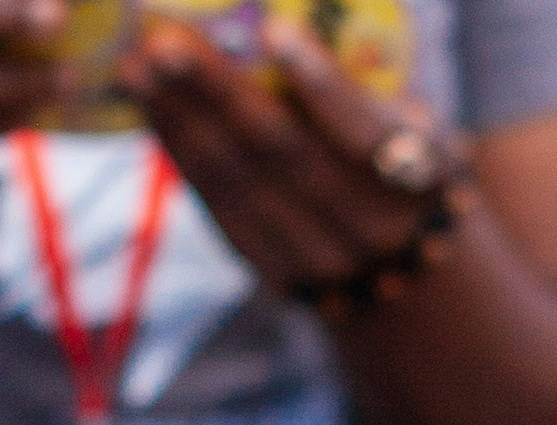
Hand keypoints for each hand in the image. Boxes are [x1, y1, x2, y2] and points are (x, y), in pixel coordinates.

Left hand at [131, 23, 464, 312]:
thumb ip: (360, 81)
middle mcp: (368, 222)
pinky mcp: (271, 267)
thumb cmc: (401, 155)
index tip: (275, 33)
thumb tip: (268, 24)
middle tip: (165, 42)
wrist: (406, 269)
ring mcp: (316, 254)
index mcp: (419, 170)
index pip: (365, 130)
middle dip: (217, 92)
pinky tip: (150, 107)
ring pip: (239, 182)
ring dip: (180, 121)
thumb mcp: (413, 118)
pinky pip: (218, 204)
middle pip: (283, 153)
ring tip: (137, 68)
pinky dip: (180, 152)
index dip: (320, 84)